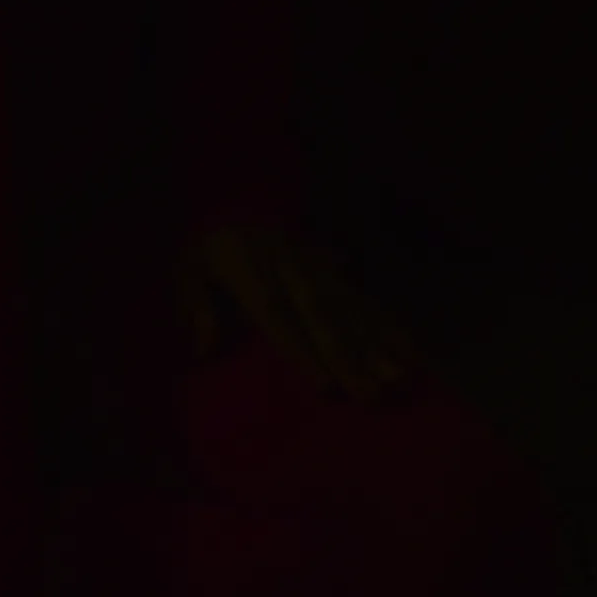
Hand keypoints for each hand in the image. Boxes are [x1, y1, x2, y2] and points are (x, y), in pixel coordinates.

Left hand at [171, 221, 416, 401]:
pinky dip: (386, 322)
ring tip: (400, 375)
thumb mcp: (186, 269)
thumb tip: (204, 347)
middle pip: (320, 313)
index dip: (303, 348)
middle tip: (373, 393)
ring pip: (348, 305)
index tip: (326, 385)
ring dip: (375, 341)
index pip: (279, 312)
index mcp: (250, 268)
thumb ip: (194, 305)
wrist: (237, 204)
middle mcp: (289, 267)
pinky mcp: (332, 270)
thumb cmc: (209, 252)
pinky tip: (410, 348)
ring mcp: (315, 266)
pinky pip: (361, 296)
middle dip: (349, 354)